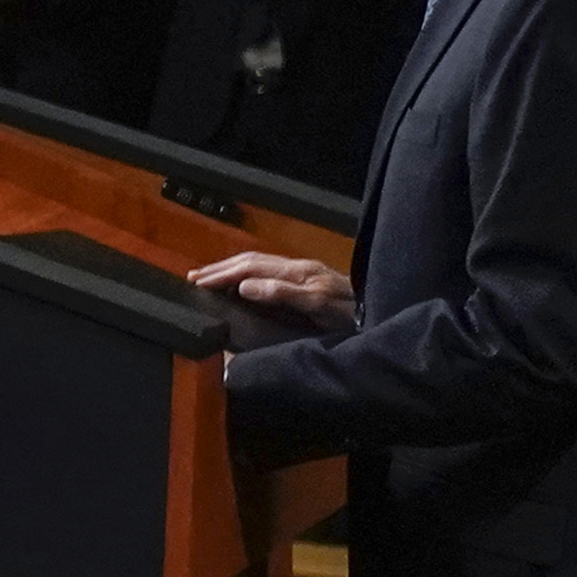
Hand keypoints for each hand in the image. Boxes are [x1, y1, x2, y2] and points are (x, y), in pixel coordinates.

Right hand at [190, 250, 356, 332]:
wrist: (383, 313)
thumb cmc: (351, 314)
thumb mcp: (317, 306)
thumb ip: (281, 294)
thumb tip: (243, 287)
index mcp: (297, 272)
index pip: (250, 268)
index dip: (221, 274)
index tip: (196, 283)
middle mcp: (298, 268)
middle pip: (251, 261)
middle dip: (220, 268)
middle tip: (193, 278)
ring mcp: (305, 273)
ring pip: (259, 265)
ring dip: (231, 270)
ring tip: (210, 278)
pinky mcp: (310, 281)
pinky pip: (269, 272)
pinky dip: (247, 276)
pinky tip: (243, 285)